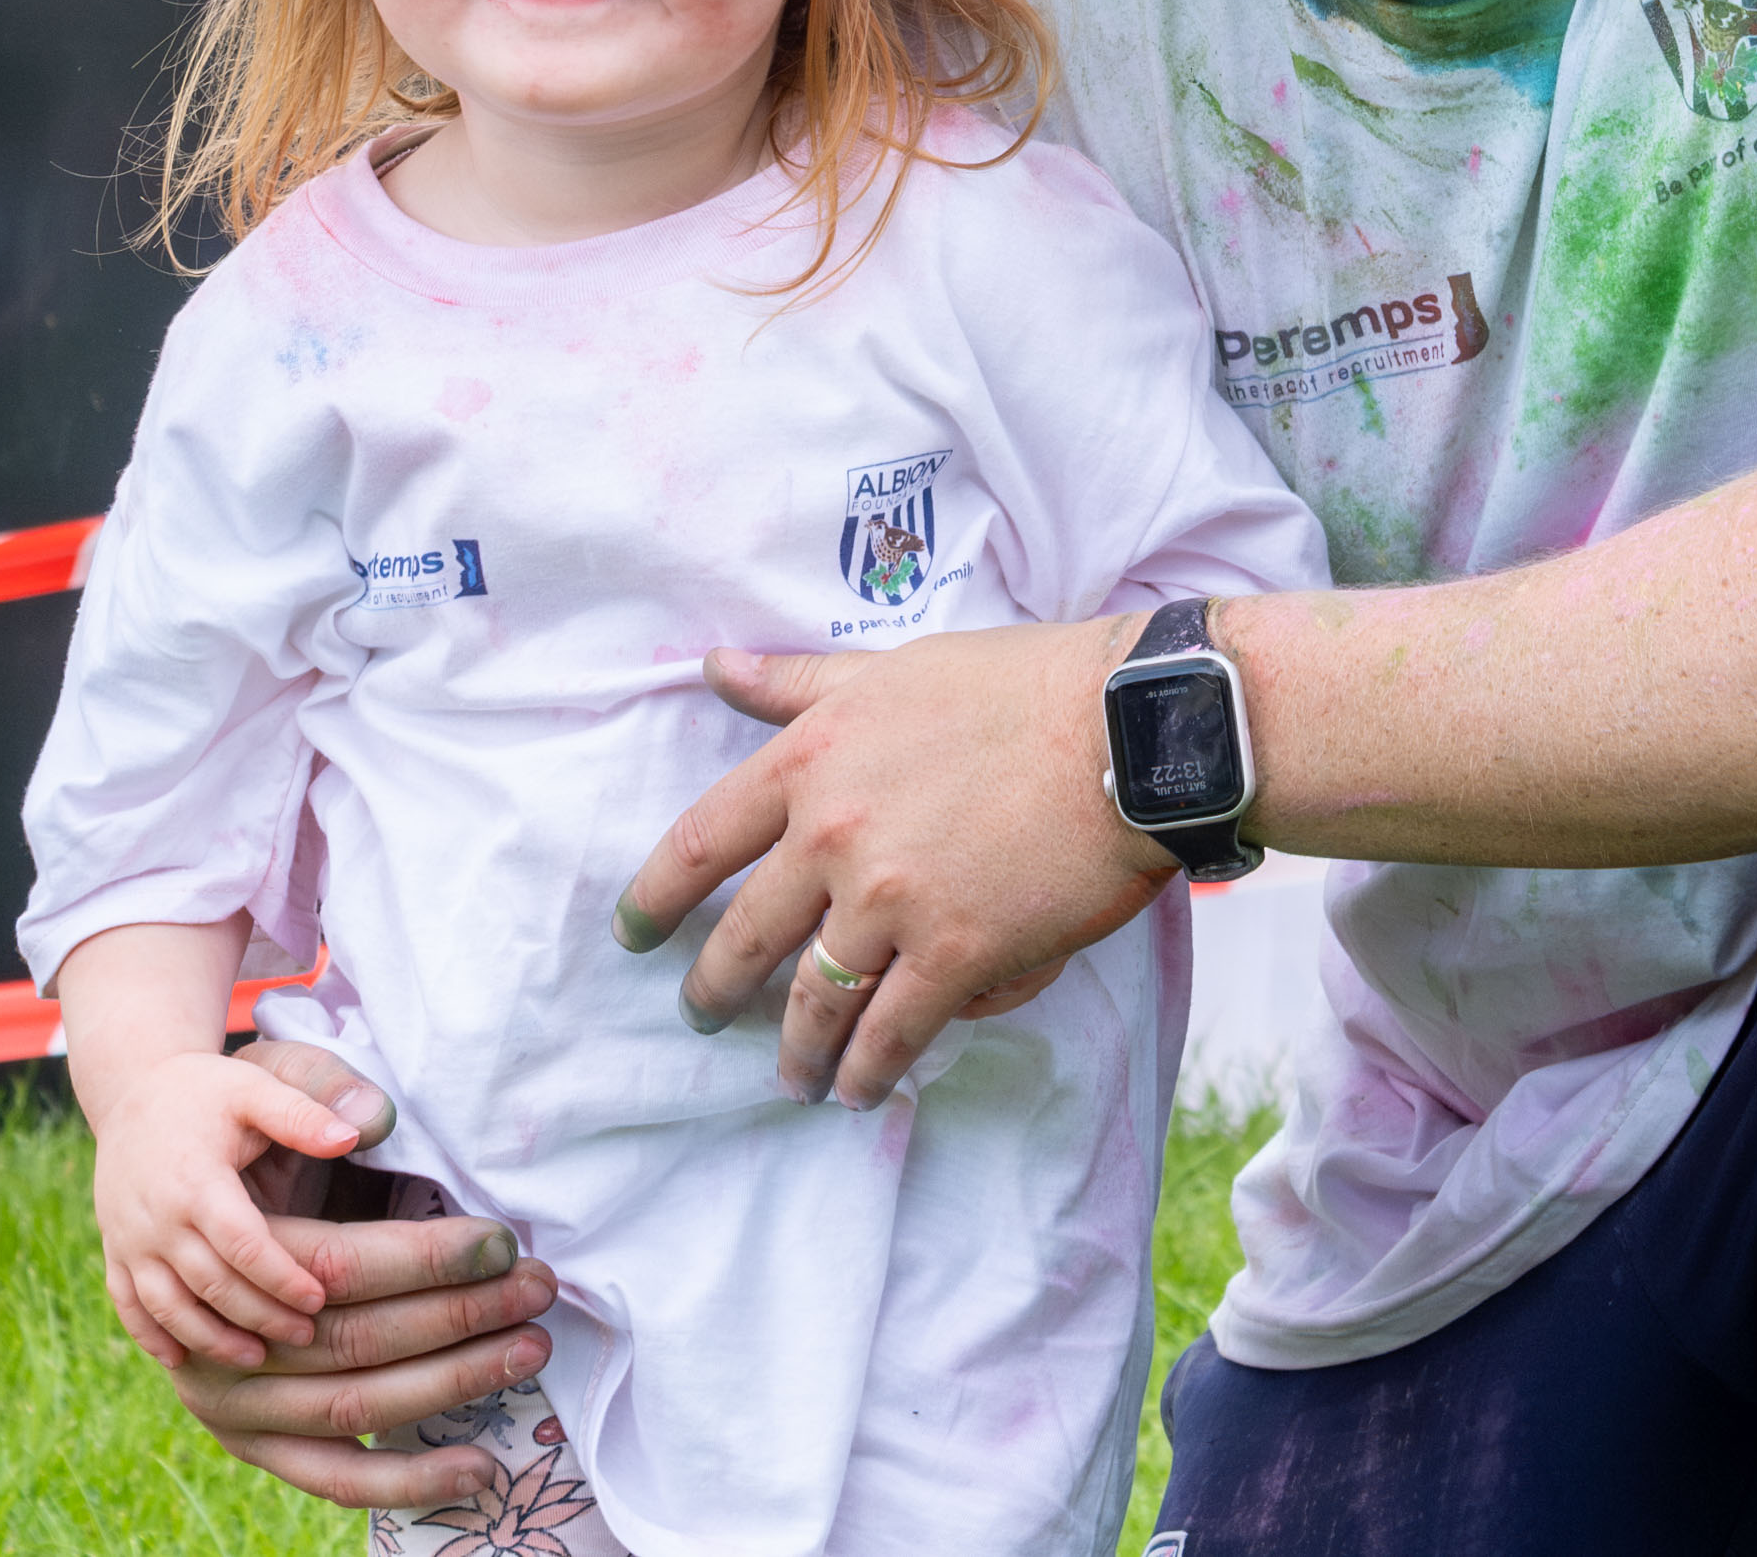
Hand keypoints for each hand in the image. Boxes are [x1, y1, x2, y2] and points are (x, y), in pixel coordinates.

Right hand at [89, 1047, 366, 1368]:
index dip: (281, 1277)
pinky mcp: (114, 1249)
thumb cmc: (206, 1091)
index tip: (319, 1299)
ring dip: (209, 1338)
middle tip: (306, 1336)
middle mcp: (155, 1216)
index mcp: (195, 1180)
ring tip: (257, 1357)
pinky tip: (183, 1361)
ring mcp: (128, 1238)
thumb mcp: (254, 1088)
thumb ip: (301, 1113)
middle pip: (210, 1284)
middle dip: (259, 1316)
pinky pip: (127, 1304)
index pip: (242, 1244)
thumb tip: (352, 1137)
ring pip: (167, 1306)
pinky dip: (151, 1336)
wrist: (132, 1088)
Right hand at [163, 1042, 565, 1514]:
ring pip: (352, 1405)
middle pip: (352, 1339)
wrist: (158, 1188)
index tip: (501, 1243)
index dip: (423, 1259)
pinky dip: (407, 1481)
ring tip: (529, 1348)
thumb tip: (373, 1121)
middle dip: (458, 1317)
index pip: (336, 1265)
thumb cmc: (231, 1124)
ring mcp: (224, 1399)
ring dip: (451, 1384)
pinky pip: (331, 1475)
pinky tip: (481, 1469)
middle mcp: (213, 1335)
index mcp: (214, 1247)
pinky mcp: (247, 1439)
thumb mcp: (265, 1080)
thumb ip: (318, 1092)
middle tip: (536, 1289)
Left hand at [613, 620, 1170, 1110]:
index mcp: (809, 761)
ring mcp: (891, 902)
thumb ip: (798, 684)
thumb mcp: (890, 670)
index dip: (655, 898)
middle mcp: (832, 836)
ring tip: (791, 1080)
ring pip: (815, 1001)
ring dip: (795, 1053)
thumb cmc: (1016, 686)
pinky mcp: (957, 956)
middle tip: (701, 1018)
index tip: (632, 934)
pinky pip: (892, 1034)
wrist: (1124, 731)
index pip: (701, 842)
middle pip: (745, 937)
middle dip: (714, 990)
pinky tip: (858, 1091)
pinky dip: (868, 1072)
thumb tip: (717, 666)